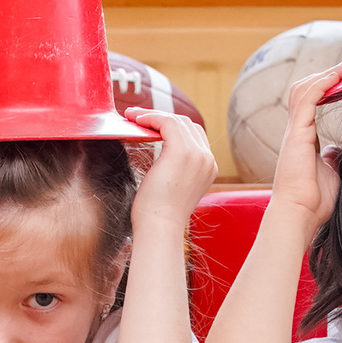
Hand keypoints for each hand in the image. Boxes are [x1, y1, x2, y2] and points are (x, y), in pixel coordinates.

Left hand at [127, 108, 216, 232]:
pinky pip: (167, 122)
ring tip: (133, 117)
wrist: (160, 227)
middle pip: (188, 124)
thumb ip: (174, 170)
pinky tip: (136, 120)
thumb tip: (160, 160)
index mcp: (208, 168)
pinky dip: (151, 117)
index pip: (194, 136)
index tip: (150, 126)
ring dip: (153, 115)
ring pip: (177, 120)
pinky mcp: (182, 151)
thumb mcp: (173, 187)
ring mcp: (198, 155)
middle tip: (138, 118)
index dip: (172, 127)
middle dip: (162, 118)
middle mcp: (207, 159)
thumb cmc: (158, 214)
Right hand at [274, 61, 341, 219]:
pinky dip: (323, 83)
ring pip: (304, 90)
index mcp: (302, 139)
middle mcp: (296, 131)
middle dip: (326, 76)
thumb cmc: (313, 201)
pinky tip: (338, 76)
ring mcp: (295, 131)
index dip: (326, 87)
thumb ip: (331, 158)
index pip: (310, 103)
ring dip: (326, 75)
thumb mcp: (330, 173)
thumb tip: (336, 150)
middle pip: (304, 90)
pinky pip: (308, 98)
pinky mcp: (298, 133)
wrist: (300, 214)